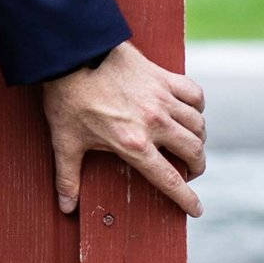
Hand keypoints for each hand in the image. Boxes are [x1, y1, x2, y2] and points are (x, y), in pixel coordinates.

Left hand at [42, 41, 207, 217]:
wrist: (73, 53)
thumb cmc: (68, 98)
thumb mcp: (64, 142)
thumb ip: (67, 178)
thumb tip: (66, 208)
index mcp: (133, 144)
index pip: (169, 178)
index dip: (186, 198)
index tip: (196, 209)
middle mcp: (154, 122)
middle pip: (193, 151)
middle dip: (197, 168)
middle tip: (190, 173)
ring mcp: (161, 98)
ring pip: (198, 124)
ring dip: (199, 139)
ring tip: (191, 145)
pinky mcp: (163, 77)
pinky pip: (194, 94)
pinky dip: (197, 107)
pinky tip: (191, 112)